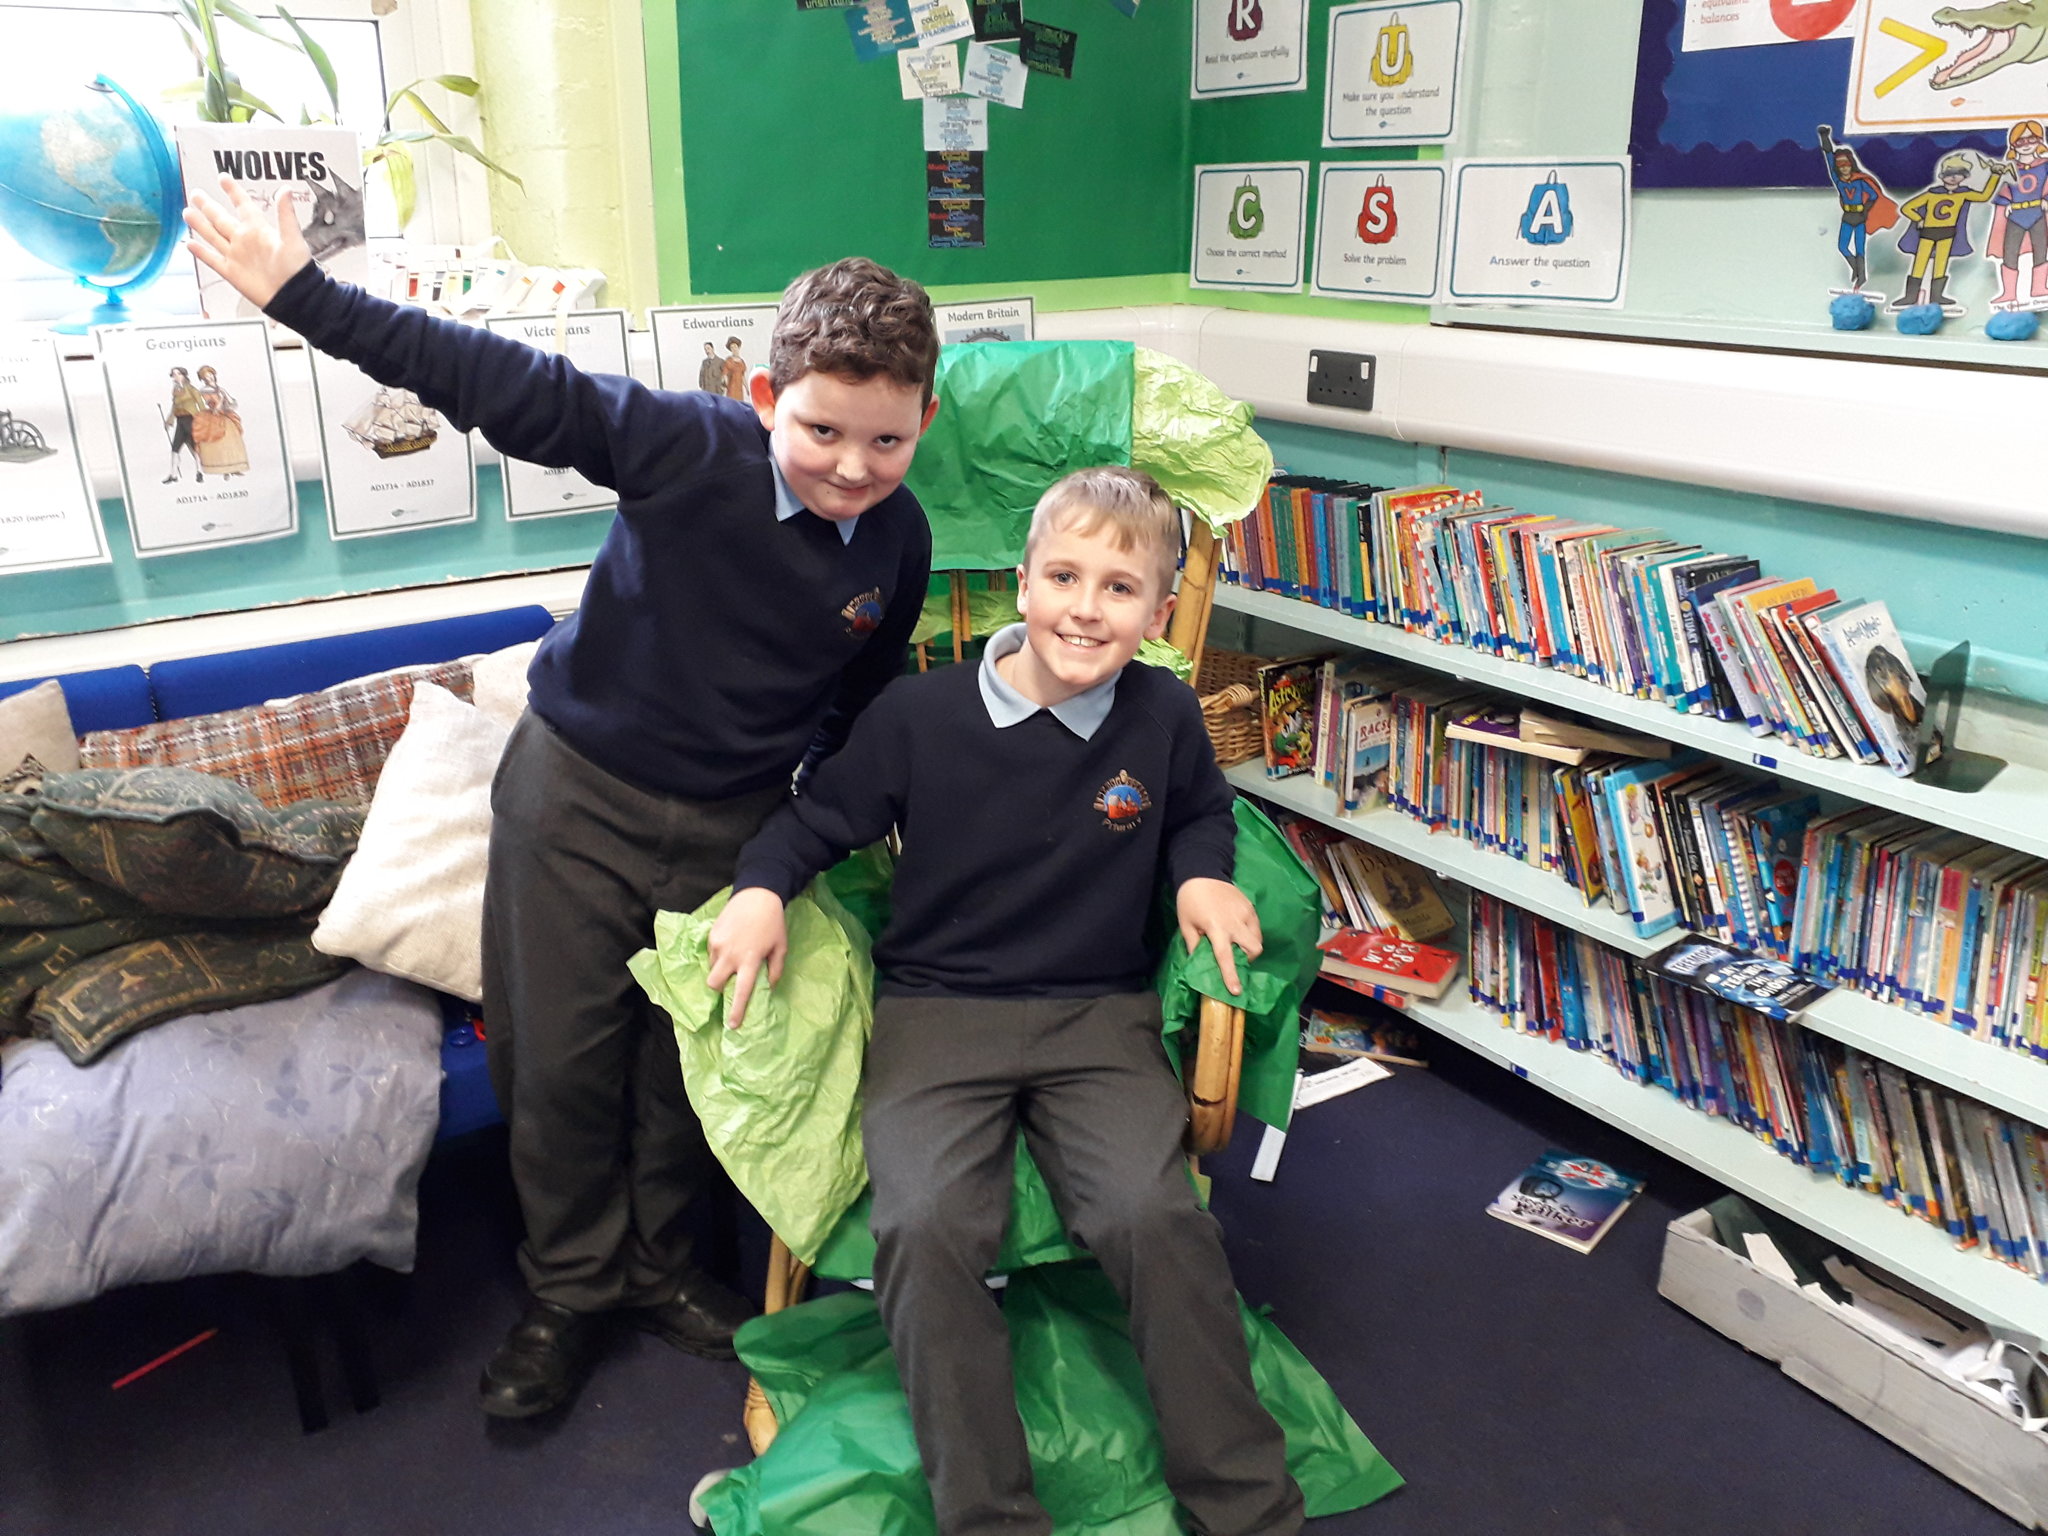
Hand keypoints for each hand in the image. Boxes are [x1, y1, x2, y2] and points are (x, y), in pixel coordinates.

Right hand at [182, 175, 312, 309]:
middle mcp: (244, 240)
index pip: (242, 204)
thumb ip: (286, 214)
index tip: (223, 178)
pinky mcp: (231, 272)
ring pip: (213, 236)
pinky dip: (201, 252)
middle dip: (208, 206)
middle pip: (221, 218)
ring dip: (200, 225)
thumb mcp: (293, 238)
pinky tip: (190, 244)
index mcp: (258, 229)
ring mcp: (236, 256)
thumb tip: (286, 190)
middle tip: (197, 193)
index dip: (233, 191)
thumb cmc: (297, 269)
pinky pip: (212, 260)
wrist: (293, 296)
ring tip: (187, 212)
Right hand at [705, 887, 787, 1028]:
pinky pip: (711, 953)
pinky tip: (730, 943)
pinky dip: (718, 955)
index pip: (741, 991)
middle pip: (713, 983)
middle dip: (717, 988)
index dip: (736, 1010)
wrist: (757, 894)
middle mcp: (730, 955)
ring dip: (720, 969)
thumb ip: (775, 970)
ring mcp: (718, 944)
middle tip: (727, 983)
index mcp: (749, 960)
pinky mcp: (711, 934)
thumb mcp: (781, 947)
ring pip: (712, 967)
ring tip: (733, 958)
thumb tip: (769, 987)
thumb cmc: (773, 923)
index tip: (733, 1025)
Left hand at [1176, 877, 1262, 996]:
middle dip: (1248, 960)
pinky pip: (1256, 928)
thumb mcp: (1185, 924)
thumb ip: (1194, 945)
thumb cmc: (1190, 901)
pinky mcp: (1250, 907)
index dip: (1231, 975)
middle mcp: (1234, 922)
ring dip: (1250, 948)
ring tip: (1237, 945)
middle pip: (1253, 949)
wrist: (1202, 872)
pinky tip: (1238, 932)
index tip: (1237, 991)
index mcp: (1216, 927)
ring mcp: (1245, 913)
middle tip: (1237, 959)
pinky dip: (1250, 935)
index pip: (1226, 956)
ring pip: (1258, 939)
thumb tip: (1200, 963)